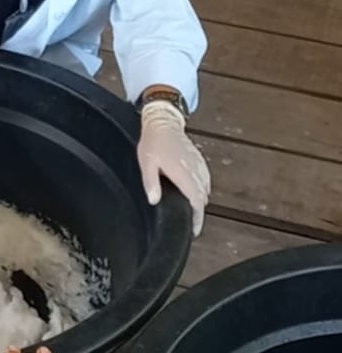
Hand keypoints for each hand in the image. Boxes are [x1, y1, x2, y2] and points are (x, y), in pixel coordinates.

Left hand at [137, 100, 209, 236]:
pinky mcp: (199, 160)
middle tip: (191, 224)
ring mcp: (199, 165)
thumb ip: (151, 183)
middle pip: (202, 198)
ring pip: (205, 189)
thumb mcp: (147, 164)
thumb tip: (154, 200)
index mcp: (183, 174)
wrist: (164, 122)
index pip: (196, 201)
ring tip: (191, 211)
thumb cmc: (154, 142)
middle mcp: (194, 171)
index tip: (194, 230)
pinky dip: (202, 189)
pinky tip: (194, 192)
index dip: (197, 219)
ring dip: (200, 201)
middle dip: (199, 213)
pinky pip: (205, 179)